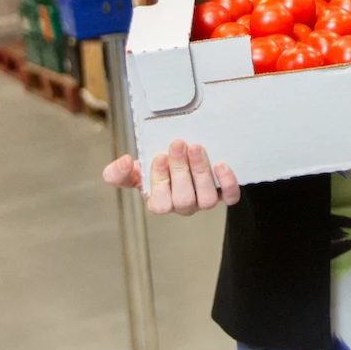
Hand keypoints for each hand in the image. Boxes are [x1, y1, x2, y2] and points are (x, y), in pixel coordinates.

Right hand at [102, 139, 239, 214]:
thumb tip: (124, 163)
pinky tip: (222, 164)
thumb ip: (120, 172)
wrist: (184, 160)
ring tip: (196, 148)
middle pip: (184, 199)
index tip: (159, 156)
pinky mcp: (223, 194)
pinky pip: (230, 197)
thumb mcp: (136, 171)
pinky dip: (228, 183)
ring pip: (206, 199)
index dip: (160, 181)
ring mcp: (203, 200)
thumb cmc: (158, 169)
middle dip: (181, 170)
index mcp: (160, 203)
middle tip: (178, 144)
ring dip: (201, 172)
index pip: (160, 202)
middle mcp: (183, 206)